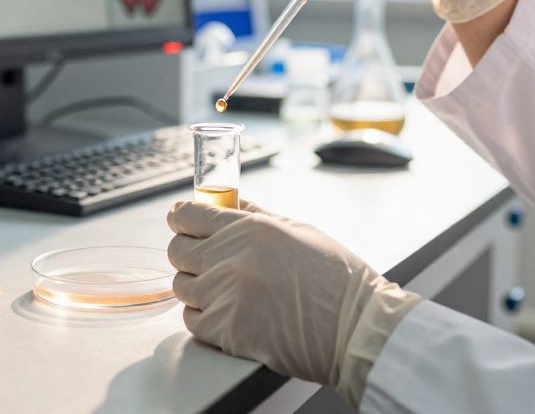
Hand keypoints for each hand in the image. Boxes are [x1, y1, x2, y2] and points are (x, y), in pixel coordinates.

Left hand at [166, 199, 388, 386]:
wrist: (356, 327)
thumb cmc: (337, 278)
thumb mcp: (298, 231)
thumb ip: (256, 216)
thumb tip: (228, 202)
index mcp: (250, 228)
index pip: (190, 215)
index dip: (181, 217)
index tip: (180, 221)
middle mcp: (231, 258)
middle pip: (178, 250)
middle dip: (186, 252)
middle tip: (204, 259)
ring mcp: (226, 295)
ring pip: (182, 286)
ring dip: (196, 286)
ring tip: (223, 290)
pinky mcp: (226, 331)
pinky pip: (192, 319)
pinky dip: (203, 317)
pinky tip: (227, 313)